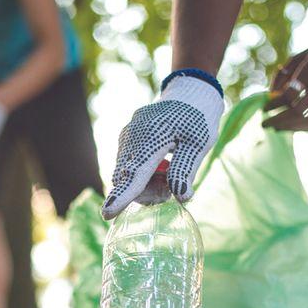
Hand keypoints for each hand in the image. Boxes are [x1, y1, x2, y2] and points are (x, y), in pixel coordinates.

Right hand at [102, 75, 224, 219]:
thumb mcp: (199, 144)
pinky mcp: (126, 138)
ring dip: (145, 183)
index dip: (122, 197)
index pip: (134, 176)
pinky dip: (141, 172)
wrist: (189, 93)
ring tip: (168, 171)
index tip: (107, 214)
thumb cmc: (198, 118)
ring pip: (125, 174)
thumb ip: (185, 170)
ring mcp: (126, 137)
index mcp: (151, 140)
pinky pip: (127, 164)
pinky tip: (160, 163)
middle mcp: (132, 138)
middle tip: (171, 188)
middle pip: (127, 180)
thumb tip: (181, 198)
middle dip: (146, 192)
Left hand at [263, 34, 307, 131]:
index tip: (264, 108)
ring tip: (278, 128)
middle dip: (280, 121)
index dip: (275, 104)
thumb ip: (284, 74)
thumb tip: (270, 95)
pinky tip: (295, 127)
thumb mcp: (301, 56)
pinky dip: (307, 127)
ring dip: (292, 128)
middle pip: (300, 111)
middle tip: (266, 124)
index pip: (291, 93)